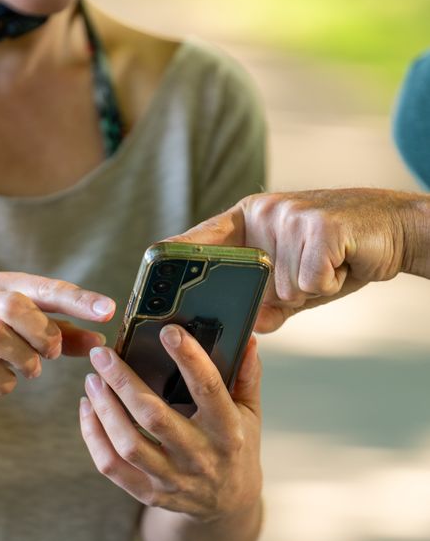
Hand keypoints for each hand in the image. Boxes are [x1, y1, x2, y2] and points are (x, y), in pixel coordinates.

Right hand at [0, 272, 115, 394]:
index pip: (47, 289)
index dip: (79, 300)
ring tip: (31, 368)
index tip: (108, 311)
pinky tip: (8, 382)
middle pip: (14, 305)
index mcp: (4, 287)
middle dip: (43, 333)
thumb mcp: (28, 330)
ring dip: (25, 358)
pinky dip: (4, 380)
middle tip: (52, 352)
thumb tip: (99, 341)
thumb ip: (63, 335)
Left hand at [79, 327, 261, 521]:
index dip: (189, 358)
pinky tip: (89, 409)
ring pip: (128, 443)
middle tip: (102, 353)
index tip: (169, 331)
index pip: (208, 389)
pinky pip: (112, 467)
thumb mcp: (250, 412)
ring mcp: (173, 479)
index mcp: (228, 431)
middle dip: (123, 380)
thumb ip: (247, 376)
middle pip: (154, 416)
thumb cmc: (238, 447)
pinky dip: (94, 436)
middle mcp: (200, 456)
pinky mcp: (150, 494)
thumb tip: (247, 339)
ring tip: (92, 379)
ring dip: (104, 408)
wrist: (229, 504)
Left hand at [169, 188, 429, 331]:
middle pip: (246, 278)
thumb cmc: (336, 257)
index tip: (149, 281)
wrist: (392, 231)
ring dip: (308, 289)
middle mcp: (265, 211)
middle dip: (275, 292)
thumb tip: (242, 328)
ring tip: (329, 266)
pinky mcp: (321, 226)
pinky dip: (329, 283)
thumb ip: (264, 303)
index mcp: (250, 220)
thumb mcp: (293, 283)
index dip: (176, 259)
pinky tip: (342, 264)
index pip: (202, 239)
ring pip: (282, 286)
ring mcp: (292, 215)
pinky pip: (310, 282)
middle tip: (298, 277)